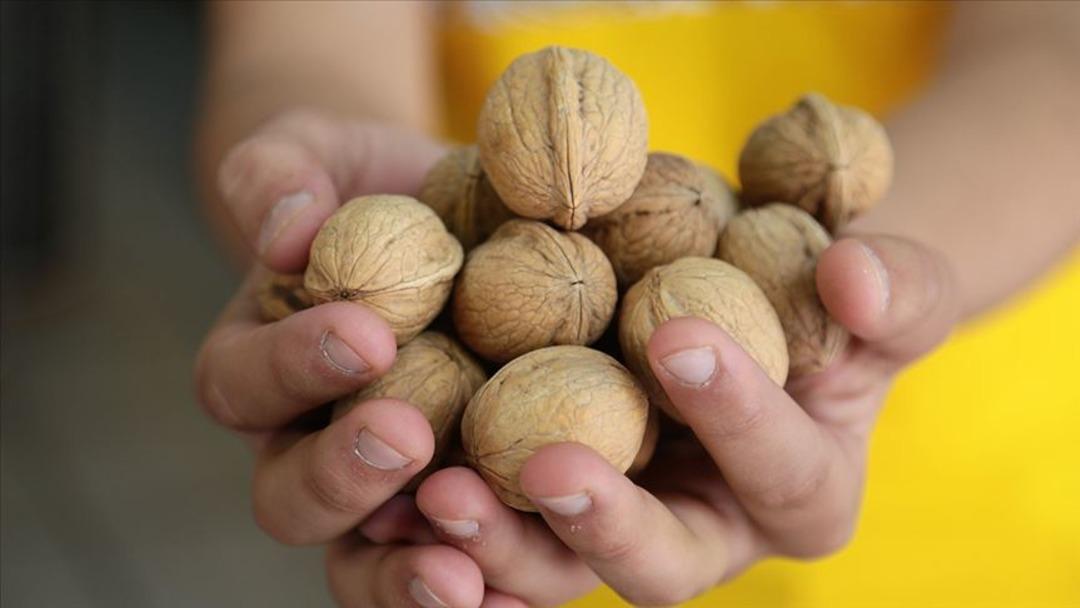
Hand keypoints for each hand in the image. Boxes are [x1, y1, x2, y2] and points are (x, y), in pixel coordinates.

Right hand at [195, 110, 504, 604]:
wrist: (446, 217)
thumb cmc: (369, 183)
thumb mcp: (319, 154)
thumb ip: (280, 176)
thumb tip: (285, 232)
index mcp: (262, 366)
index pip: (244, 383)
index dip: (292, 365)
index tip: (364, 331)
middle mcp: (310, 441)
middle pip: (290, 497)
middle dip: (342, 476)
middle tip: (404, 437)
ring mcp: (387, 486)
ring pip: (366, 558)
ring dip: (404, 570)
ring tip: (461, 569)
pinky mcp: (465, 499)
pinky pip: (460, 563)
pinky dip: (486, 584)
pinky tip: (521, 589)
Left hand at [385, 235, 958, 606]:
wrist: (736, 286)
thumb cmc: (818, 287)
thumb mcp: (878, 281)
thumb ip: (896, 288)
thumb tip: (856, 281)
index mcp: (796, 492)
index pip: (780, 472)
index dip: (740, 416)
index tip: (681, 335)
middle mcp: (704, 532)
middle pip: (659, 567)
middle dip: (605, 524)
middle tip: (550, 466)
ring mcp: (615, 525)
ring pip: (555, 572)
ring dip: (499, 545)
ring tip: (439, 495)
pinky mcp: (537, 503)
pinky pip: (490, 536)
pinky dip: (443, 522)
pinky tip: (393, 487)